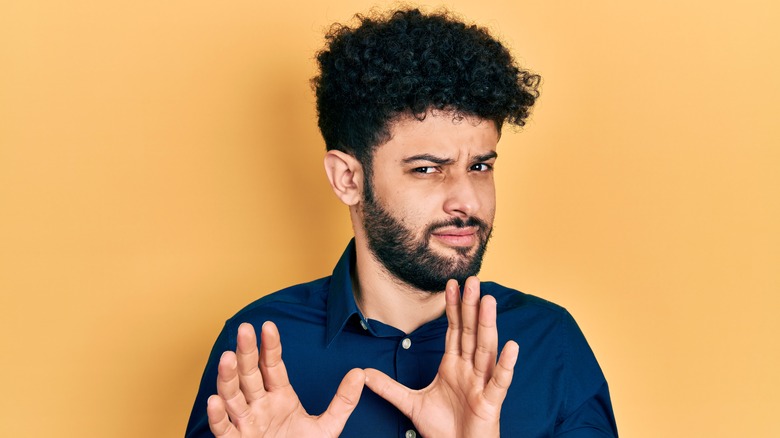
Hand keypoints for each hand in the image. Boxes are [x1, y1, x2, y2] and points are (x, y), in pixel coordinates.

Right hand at [207, 322, 364, 437]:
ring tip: (227, 357)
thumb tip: (360, 374)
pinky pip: (224, 428)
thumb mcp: (328, 426)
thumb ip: (343, 401)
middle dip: (246, 352)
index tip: (268, 325)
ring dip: (228, 377)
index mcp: (279, 396)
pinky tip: (215, 400)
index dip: (270, 346)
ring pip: (232, 396)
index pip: (273, 365)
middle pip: (250, 374)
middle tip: (244, 328)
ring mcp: (247, 423)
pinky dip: (217, 416)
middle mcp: (260, 405)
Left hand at [364, 277, 518, 437]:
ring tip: (488, 301)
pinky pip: (499, 381)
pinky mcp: (490, 402)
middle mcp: (470, 370)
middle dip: (471, 307)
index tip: (451, 285)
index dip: (453, 308)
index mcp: (454, 366)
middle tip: (473, 280)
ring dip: (487, 325)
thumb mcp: (410, 403)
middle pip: (471, 333)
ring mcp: (482, 384)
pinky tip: (511, 346)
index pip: (454, 330)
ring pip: (485, 349)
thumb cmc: (442, 428)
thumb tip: (363, 373)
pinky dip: (506, 364)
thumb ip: (388, 387)